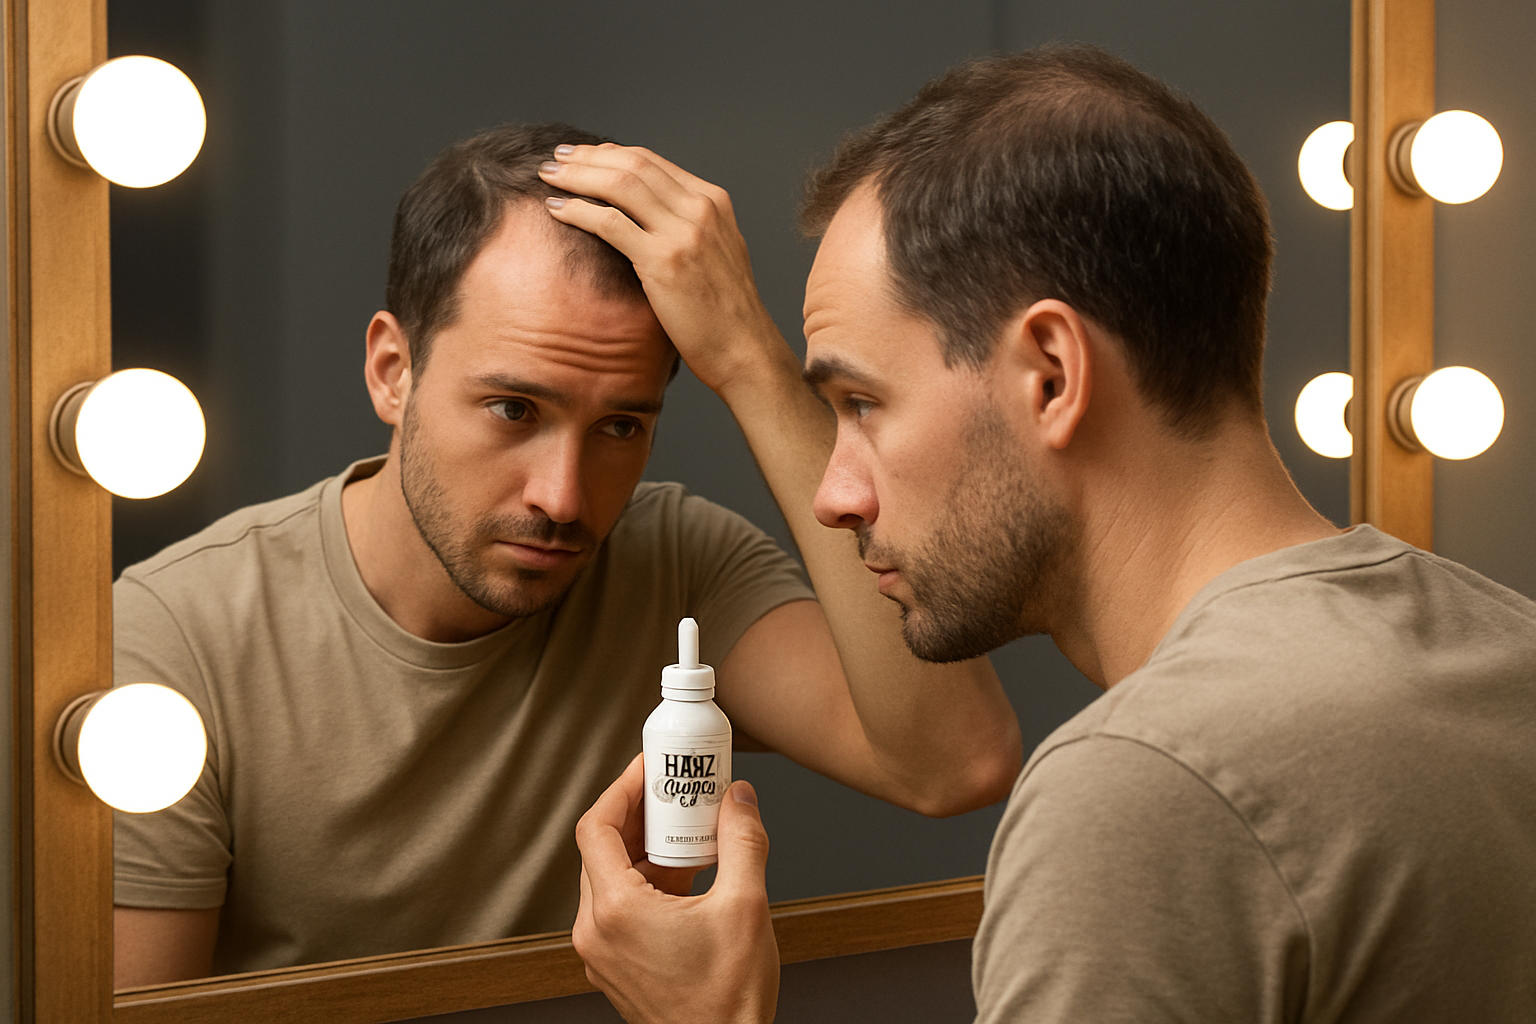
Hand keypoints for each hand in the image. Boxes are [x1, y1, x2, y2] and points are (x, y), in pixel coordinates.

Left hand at [539, 144, 793, 397]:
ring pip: (619, 185)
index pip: (652, 161)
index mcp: (713, 202)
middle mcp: (700, 209)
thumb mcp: (716, 252)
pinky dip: (578, 211)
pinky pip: (610, 223)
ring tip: (549, 176)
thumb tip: (646, 212)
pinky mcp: (664, 260)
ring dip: (578, 176)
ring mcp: (684, 233)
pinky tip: (557, 211)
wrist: (745, 350)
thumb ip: (688, 226)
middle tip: (557, 158)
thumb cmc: (726, 313)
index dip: (611, 153)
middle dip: (588, 157)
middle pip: (632, 164)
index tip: (584, 156)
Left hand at [573, 754, 778, 1023]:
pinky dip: (649, 880)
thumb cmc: (726, 1002)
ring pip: (612, 878)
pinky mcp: (617, 966)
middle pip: (602, 848)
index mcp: (615, 911)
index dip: (622, 787)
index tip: (649, 768)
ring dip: (647, 847)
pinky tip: (690, 874)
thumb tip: (739, 799)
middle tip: (674, 790)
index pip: (595, 826)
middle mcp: (596, 932)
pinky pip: (621, 907)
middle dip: (640, 813)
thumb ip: (742, 840)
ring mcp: (603, 953)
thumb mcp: (746, 906)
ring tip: (689, 830)